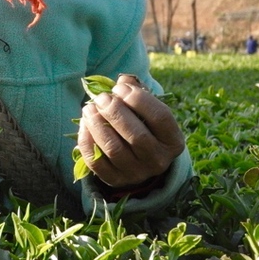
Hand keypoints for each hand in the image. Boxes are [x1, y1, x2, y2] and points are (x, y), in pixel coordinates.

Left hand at [78, 73, 184, 189]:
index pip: (160, 117)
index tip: (119, 87)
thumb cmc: (143, 126)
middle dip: (114, 111)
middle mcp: (158, 160)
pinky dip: (86, 140)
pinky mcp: (115, 179)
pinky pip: (96, 161)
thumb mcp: (147, 111)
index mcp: (173, 141)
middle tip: (101, 98)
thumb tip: (123, 79)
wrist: (137, 160)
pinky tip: (84, 124)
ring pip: (113, 148)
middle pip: (136, 135)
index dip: (138, 99)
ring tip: (88, 108)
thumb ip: (138, 92)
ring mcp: (136, 173)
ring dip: (97, 124)